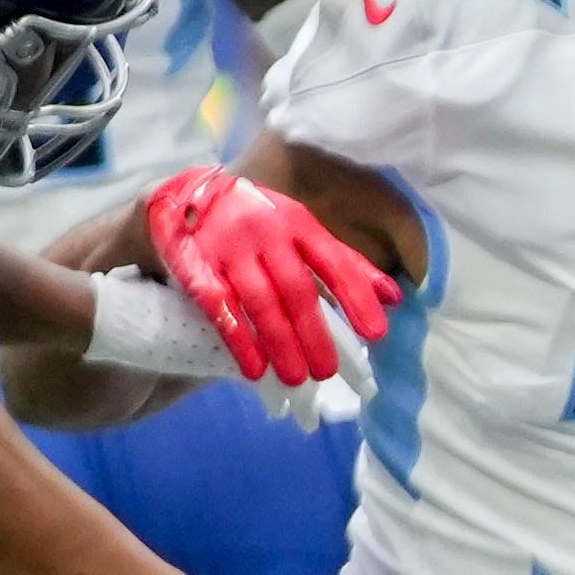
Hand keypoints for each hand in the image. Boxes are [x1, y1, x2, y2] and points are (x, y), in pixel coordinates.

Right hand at [141, 166, 397, 392]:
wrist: (180, 195)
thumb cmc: (255, 219)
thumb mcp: (299, 229)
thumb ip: (343, 262)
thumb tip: (395, 297)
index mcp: (297, 223)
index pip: (333, 261)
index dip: (356, 297)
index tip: (376, 334)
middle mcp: (266, 232)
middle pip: (296, 289)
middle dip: (314, 333)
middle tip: (328, 372)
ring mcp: (229, 249)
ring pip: (261, 303)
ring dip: (281, 344)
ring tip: (297, 378)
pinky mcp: (197, 266)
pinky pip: (220, 307)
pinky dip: (239, 340)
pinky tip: (254, 369)